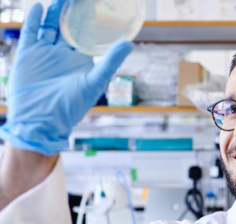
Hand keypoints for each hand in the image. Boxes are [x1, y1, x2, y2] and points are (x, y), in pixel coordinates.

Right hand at [0, 0, 132, 154]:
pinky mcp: (27, 56)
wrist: (43, 121)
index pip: (85, 34)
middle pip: (66, 27)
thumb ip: (110, 62)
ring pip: (48, 27)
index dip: (89, 19)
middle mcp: (62, 54)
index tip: (95, 4)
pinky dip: (33, 20)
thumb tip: (129, 43)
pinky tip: (37, 8)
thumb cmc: (72, 106)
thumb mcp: (95, 82)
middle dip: (71, 11)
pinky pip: (30, 34)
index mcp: (80, 60)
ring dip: (53, 13)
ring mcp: (44, 54)